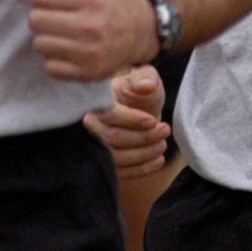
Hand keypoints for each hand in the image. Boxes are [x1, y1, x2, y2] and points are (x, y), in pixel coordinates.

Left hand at [14, 0, 155, 80]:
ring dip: (46, 37)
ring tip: (60, 31)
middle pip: (34, 21)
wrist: (135, 32)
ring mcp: (88, 52)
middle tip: (51, 13)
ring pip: (40, 44)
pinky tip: (67, 48)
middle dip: (39, 15)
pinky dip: (54, 58)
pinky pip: (49, 66)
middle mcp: (89, 25)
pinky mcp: (86, 72)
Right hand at [84, 64, 172, 178]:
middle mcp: (87, 125)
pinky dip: (141, 169)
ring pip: (116, 158)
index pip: (109, 114)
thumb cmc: (136, 92)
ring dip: (144, 154)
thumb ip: (145, 77)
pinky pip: (119, 173)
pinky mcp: (102, 163)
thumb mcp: (143, 77)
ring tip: (162, 145)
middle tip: (164, 130)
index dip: (132, 120)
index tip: (153, 121)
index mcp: (94, 101)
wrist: (133, 110)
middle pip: (112, 138)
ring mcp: (92, 146)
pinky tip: (158, 160)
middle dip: (143, 138)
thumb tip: (145, 85)